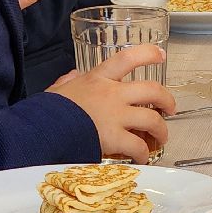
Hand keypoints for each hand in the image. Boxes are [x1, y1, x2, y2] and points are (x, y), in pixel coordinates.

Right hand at [47, 49, 175, 162]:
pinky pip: (138, 145)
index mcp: (97, 77)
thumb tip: (72, 76)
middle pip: (152, 90)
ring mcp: (115, 115)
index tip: (161, 55)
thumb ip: (69, 81)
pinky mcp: (114, 137)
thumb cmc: (46, 110)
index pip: (127, 58)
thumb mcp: (58, 89)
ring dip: (162, 130)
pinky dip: (143, 153)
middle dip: (167, 99)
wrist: (40, 129)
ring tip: (162, 137)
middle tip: (170, 108)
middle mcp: (111, 93)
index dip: (148, 54)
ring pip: (152, 119)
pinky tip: (141, 158)